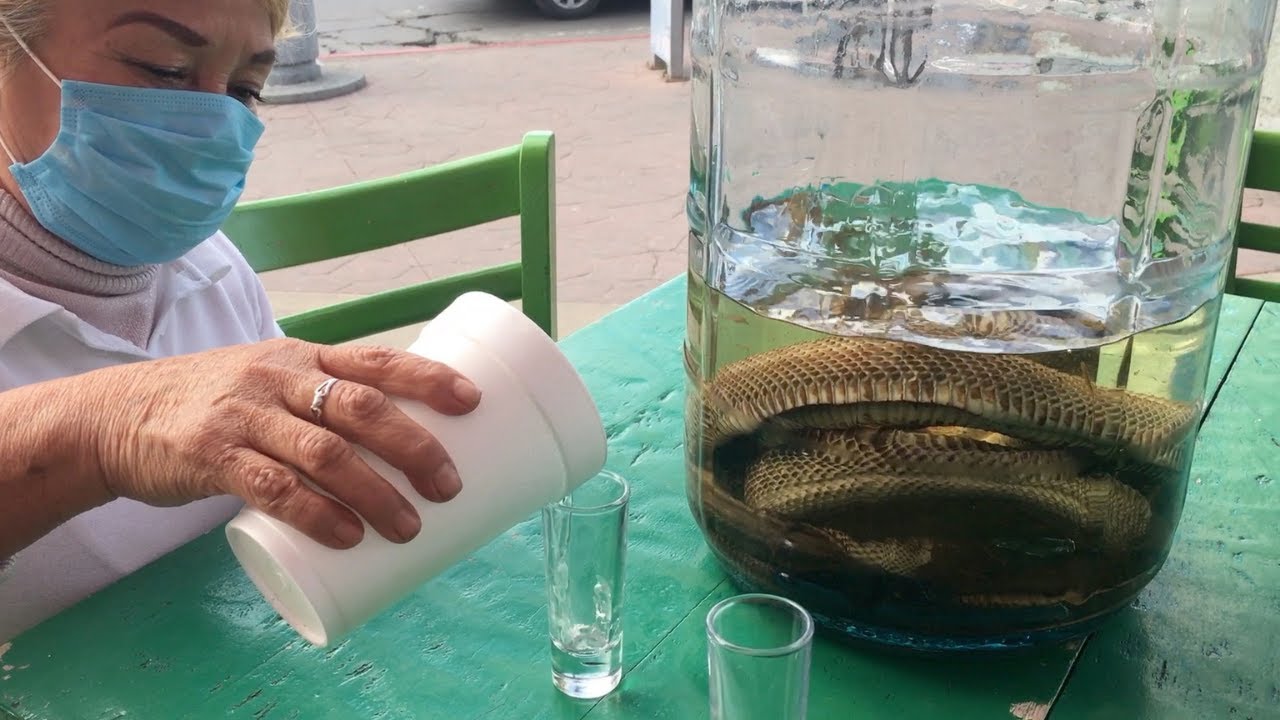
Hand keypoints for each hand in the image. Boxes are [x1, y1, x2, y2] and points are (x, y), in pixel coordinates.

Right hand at [87, 338, 480, 548]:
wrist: (116, 415)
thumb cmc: (214, 404)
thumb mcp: (269, 382)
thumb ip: (322, 403)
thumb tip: (400, 443)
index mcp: (302, 357)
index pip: (375, 360)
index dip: (427, 377)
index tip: (473, 401)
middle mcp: (278, 379)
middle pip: (360, 407)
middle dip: (413, 446)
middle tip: (449, 485)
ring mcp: (244, 415)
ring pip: (324, 452)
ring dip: (375, 492)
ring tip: (409, 526)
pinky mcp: (211, 455)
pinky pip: (273, 487)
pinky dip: (316, 513)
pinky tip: (346, 535)